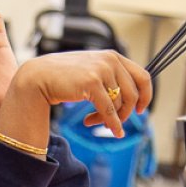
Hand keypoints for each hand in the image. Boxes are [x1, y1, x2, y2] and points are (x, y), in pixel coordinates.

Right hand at [8, 50, 152, 137]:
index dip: (146, 95)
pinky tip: (112, 130)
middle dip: (126, 112)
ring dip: (111, 118)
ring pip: (121, 103)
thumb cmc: (64, 77)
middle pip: (133, 93)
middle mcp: (110, 60)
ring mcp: (102, 70)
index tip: (140, 109)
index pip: (143, 76)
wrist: (39, 77)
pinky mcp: (92, 82)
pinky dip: (113, 123)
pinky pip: (110, 110)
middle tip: (114, 123)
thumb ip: (110, 78)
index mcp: (113, 56)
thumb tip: (129, 100)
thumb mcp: (92, 71)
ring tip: (94, 122)